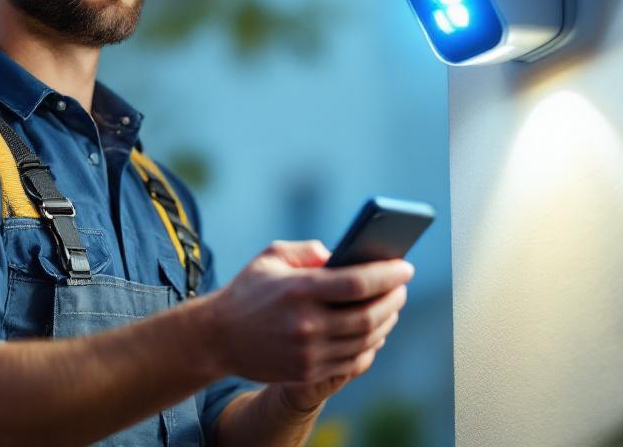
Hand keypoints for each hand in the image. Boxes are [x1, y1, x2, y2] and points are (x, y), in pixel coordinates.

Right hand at [196, 239, 411, 400]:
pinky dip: (370, 346)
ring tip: (391, 307)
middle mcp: (306, 323)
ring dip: (386, 323)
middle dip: (393, 299)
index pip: (358, 282)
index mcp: (299, 289)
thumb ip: (309, 251)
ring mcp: (307, 352)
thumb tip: (343, 256)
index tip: (406, 267)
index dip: (388, 275)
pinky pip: (352, 361)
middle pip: (368, 315)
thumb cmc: (248, 290)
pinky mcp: (307, 372)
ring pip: (365, 340)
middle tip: (402, 287)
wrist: (217, 337)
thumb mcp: (272, 256)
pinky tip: (375, 332)